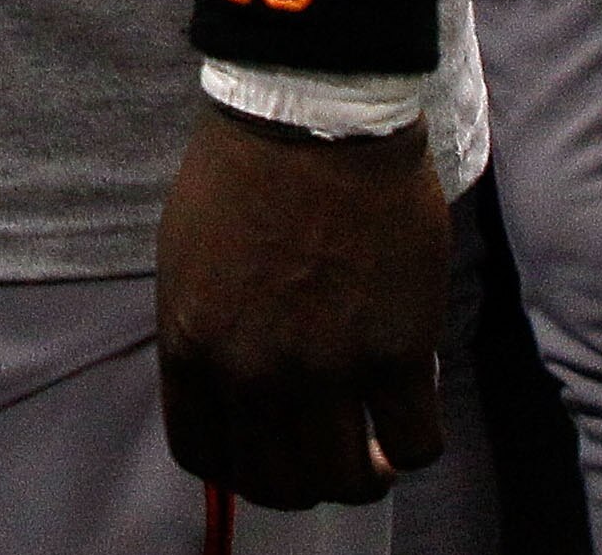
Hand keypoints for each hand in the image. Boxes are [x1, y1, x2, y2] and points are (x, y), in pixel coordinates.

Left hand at [156, 103, 445, 508]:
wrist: (311, 118)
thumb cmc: (244, 170)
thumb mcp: (186, 258)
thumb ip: (204, 331)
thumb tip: (229, 385)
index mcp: (191, 347)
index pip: (204, 455)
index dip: (239, 467)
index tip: (265, 451)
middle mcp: (252, 373)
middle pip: (277, 482)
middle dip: (302, 481)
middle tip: (326, 453)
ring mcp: (325, 369)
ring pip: (346, 480)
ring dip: (361, 476)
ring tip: (373, 452)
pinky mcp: (395, 353)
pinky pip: (414, 443)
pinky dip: (413, 445)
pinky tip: (409, 418)